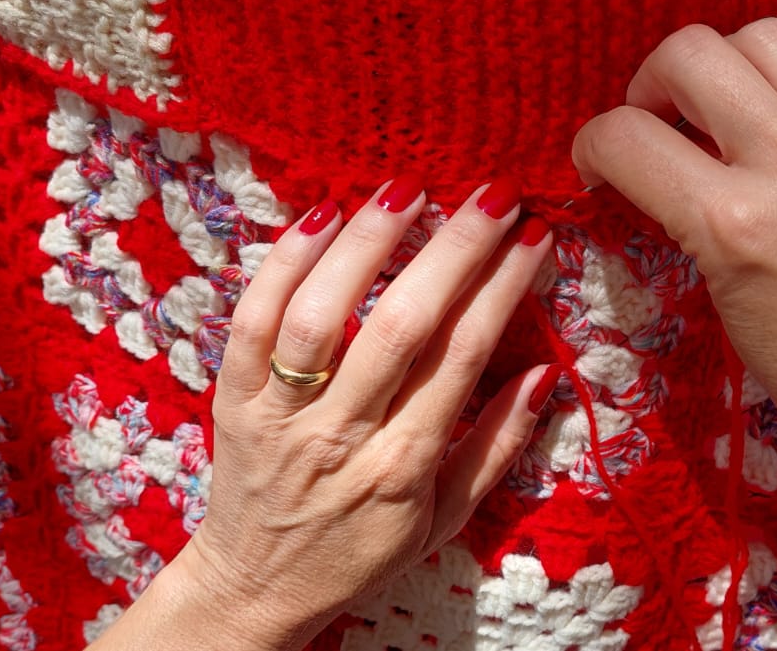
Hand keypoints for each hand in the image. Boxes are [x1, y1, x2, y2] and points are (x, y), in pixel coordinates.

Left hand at [88, 178, 556, 650]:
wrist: (257, 588)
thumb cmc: (360, 551)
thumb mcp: (445, 522)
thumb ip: (496, 448)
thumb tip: (543, 375)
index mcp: (402, 468)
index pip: (461, 360)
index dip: (502, 291)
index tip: (533, 236)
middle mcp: (341, 436)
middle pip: (402, 328)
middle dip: (453, 252)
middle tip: (492, 195)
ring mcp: (280, 414)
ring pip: (320, 316)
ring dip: (366, 244)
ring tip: (408, 188)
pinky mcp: (233, 397)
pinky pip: (250, 323)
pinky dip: (283, 263)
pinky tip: (321, 213)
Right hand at [572, 20, 776, 650]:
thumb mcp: (724, 300)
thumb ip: (689, 216)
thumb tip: (657, 154)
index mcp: (735, 225)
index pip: (626, 136)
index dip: (593, 147)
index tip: (602, 167)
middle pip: (690, 54)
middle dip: (653, 87)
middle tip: (662, 127)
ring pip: (767, 37)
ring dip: (729, 68)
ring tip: (732, 113)